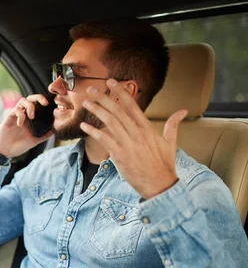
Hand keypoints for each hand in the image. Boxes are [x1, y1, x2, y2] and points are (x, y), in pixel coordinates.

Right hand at [0, 94, 52, 157]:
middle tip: (45, 103)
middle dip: (39, 97)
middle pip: (32, 98)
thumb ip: (44, 135)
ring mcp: (17, 115)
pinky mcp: (9, 116)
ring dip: (30, 106)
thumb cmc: (18, 145)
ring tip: (31, 117)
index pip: (39, 105)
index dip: (46, 102)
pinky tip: (20, 124)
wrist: (5, 151)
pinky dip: (20, 115)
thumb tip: (55, 130)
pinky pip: (16, 109)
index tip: (53, 105)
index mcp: (32, 119)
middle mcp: (25, 114)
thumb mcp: (35, 141)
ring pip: (24, 100)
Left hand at [79, 79, 187, 199]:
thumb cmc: (164, 164)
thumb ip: (173, 124)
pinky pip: (104, 139)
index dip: (121, 92)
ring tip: (86, 102)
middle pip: (118, 111)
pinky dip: (93, 131)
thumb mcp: (170, 142)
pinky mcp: (119, 155)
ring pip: (110, 122)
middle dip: (104, 98)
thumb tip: (183, 111)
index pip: (132, 105)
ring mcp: (128, 143)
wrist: (159, 184)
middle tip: (92, 89)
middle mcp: (137, 133)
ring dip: (97, 111)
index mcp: (147, 128)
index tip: (111, 82)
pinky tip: (84, 125)